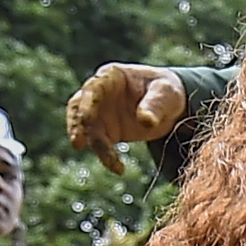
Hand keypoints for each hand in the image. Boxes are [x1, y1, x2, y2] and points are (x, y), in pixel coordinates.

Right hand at [63, 63, 186, 168]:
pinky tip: (119, 168)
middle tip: (78, 142)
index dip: (87, 103)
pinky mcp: (106, 132)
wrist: (169, 105)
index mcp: (112, 76)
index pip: (93, 87)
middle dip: (76, 125)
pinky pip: (100, 145)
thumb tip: (145, 122)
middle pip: (79, 107)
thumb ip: (155, 105)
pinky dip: (107, 157)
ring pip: (87, 129)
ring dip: (93, 145)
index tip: (86, 118)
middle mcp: (100, 94)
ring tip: (109, 161)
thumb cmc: (166, 91)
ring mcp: (100, 113)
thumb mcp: (166, 93)